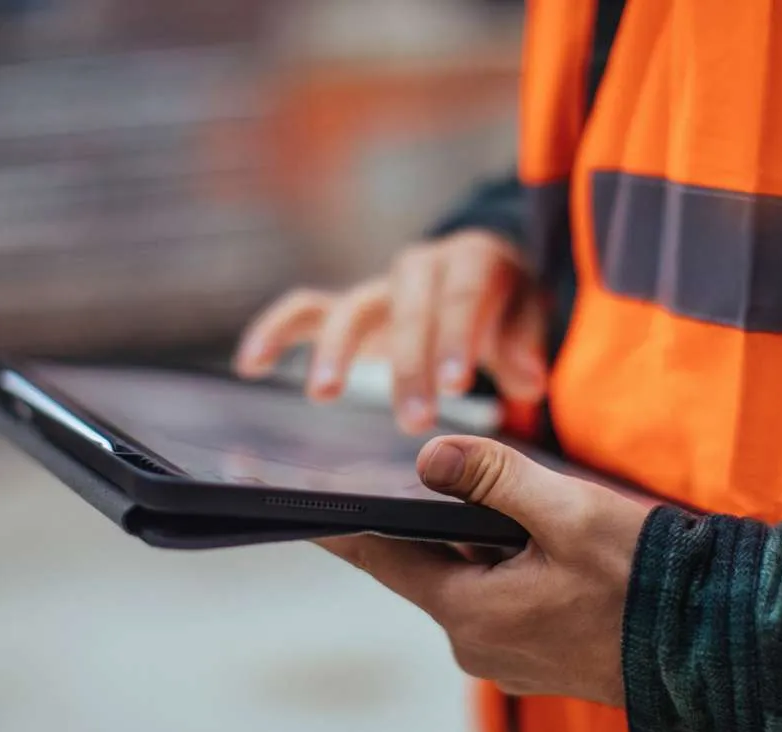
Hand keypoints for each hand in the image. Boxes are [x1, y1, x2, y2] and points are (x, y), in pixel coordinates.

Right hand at [233, 230, 546, 434]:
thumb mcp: (530, 317)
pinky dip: (275, 331)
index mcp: (470, 260)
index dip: (454, 338)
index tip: (453, 385)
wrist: (485, 275)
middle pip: (406, 309)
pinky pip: (304, 310)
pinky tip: (251, 365)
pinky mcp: (349, 308)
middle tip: (414, 421)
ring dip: (335, 350)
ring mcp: (379, 287)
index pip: (461, 296)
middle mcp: (419, 267)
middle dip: (409, 365)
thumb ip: (526, 346)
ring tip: (323, 395)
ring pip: (349, 307)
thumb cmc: (507, 304)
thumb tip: (530, 381)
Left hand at [318, 436, 651, 706]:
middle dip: (433, 524)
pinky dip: (507, 571)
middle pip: (432, 567)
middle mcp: (478, 646)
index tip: (304, 508)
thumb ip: (493, 479)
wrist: (712, 644)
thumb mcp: (566, 511)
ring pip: (472, 584)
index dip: (343, 528)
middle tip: (436, 475)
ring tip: (514, 508)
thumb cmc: (644, 578)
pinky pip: (503, 604)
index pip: (384, 559)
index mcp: (471, 612)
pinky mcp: (540, 661)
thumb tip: (428, 459)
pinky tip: (541, 545)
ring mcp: (510, 660)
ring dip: (481, 546)